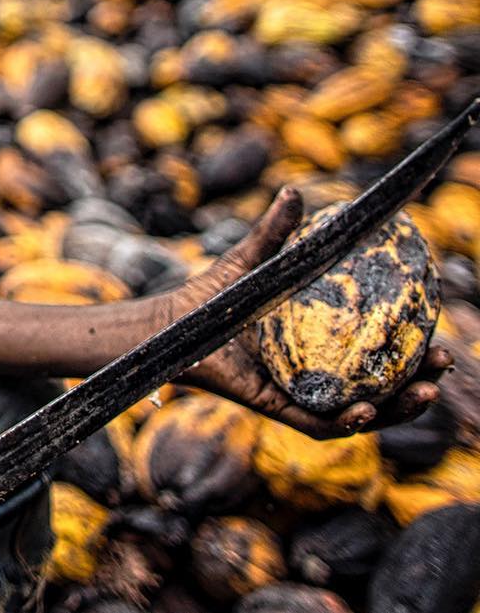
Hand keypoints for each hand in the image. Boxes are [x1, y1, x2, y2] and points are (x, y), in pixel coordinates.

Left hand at [157, 186, 451, 438]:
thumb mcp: (252, 260)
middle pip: (384, 386)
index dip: (414, 345)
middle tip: (444, 360)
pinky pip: (319, 423)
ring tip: (423, 390)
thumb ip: (274, 232)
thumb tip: (293, 192)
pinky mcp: (275, 408)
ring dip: (398, 407)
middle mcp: (319, 374)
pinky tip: (367, 411)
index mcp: (323, 345)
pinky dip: (345, 421)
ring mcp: (299, 395)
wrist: (173, 323)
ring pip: (363, 412)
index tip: (441, 328)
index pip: (380, 351)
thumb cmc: (215, 293)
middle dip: (421, 381)